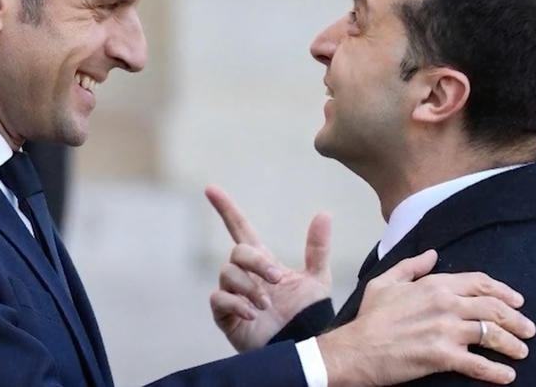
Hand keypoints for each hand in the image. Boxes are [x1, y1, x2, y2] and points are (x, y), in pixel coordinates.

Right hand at [206, 185, 331, 351]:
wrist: (302, 345)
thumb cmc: (306, 315)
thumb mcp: (317, 279)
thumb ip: (317, 248)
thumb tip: (324, 214)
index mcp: (262, 262)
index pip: (240, 228)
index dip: (226, 209)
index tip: (211, 189)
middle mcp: (244, 275)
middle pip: (237, 251)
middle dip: (256, 262)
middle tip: (276, 279)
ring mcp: (233, 294)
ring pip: (227, 273)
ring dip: (250, 286)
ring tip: (267, 305)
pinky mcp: (225, 315)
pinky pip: (219, 299)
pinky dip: (237, 304)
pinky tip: (253, 314)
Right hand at [318, 250, 535, 385]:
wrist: (355, 349)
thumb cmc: (369, 317)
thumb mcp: (385, 282)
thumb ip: (412, 266)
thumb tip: (433, 254)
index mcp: (434, 285)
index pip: (479, 283)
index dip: (503, 291)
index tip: (516, 301)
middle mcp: (445, 304)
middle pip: (493, 308)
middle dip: (516, 319)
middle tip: (528, 329)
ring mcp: (446, 330)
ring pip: (491, 334)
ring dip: (512, 344)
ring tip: (522, 352)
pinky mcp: (443, 357)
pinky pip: (478, 364)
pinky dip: (496, 371)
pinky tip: (507, 375)